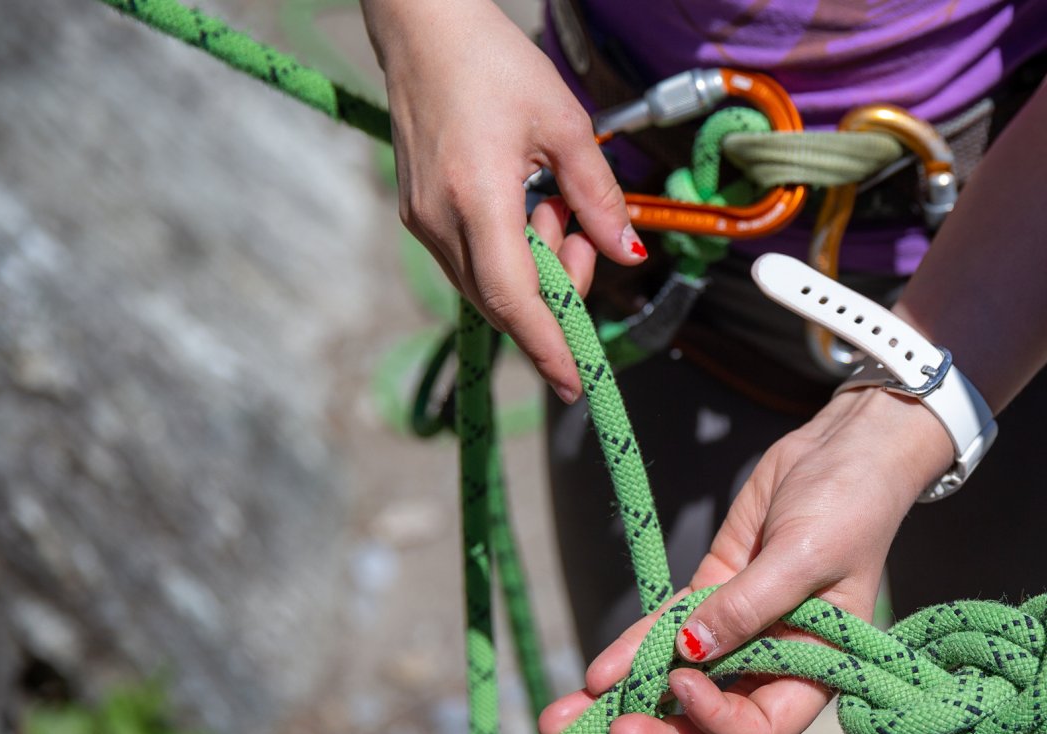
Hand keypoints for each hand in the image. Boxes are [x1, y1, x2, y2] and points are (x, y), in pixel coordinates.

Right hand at [363, 0, 645, 400]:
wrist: (422, 26)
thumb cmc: (493, 63)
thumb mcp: (566, 125)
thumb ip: (598, 197)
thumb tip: (627, 253)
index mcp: (476, 198)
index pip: (515, 300)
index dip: (549, 348)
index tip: (578, 385)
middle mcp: (438, 220)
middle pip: (504, 301)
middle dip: (556, 291)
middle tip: (583, 238)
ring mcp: (421, 218)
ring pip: (488, 284)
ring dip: (535, 268)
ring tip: (554, 206)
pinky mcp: (419, 211)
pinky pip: (472, 260)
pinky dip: (511, 252)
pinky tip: (529, 206)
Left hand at [539, 388, 954, 733]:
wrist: (846, 449)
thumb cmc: (850, 507)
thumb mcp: (805, 556)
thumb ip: (749, 607)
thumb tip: (689, 652)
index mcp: (816, 670)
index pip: (761, 727)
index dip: (717, 721)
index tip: (682, 683)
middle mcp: (777, 663)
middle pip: (711, 723)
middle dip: (657, 733)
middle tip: (607, 732)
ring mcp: (740, 631)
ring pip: (678, 681)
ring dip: (623, 699)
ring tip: (562, 717)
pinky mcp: (713, 594)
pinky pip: (665, 631)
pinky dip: (630, 648)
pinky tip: (594, 669)